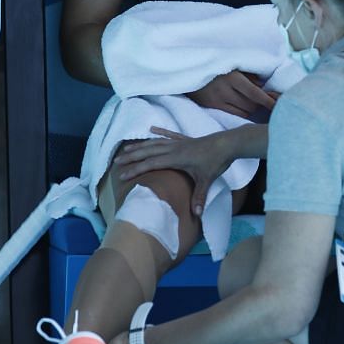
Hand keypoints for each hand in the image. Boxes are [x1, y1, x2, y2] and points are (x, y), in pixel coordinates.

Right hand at [115, 128, 232, 216]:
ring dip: (140, 145)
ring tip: (127, 148)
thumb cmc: (216, 161)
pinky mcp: (186, 139)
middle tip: (116, 161)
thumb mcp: (207, 180)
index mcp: (175, 158)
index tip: (122, 175)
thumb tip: (196, 214)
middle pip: (148, 151)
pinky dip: (159, 132)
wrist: (227, 143)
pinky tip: (151, 129)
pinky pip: (169, 135)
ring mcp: (179, 142)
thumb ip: (199, 197)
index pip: (150, 164)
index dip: (135, 169)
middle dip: (131, 156)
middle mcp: (173, 148)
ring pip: (155, 142)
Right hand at [186, 70, 277, 119]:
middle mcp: (225, 90)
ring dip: (252, 108)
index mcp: (233, 77)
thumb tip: (265, 87)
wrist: (190, 68)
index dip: (269, 101)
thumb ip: (250, 75)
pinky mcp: (212, 106)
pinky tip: (244, 106)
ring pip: (245, 112)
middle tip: (265, 99)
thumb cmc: (217, 65)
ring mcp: (218, 100)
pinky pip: (235, 114)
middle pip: (251, 105)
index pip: (256, 94)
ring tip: (251, 101)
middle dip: (260, 103)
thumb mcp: (234, 65)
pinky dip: (243, 112)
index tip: (279, 105)